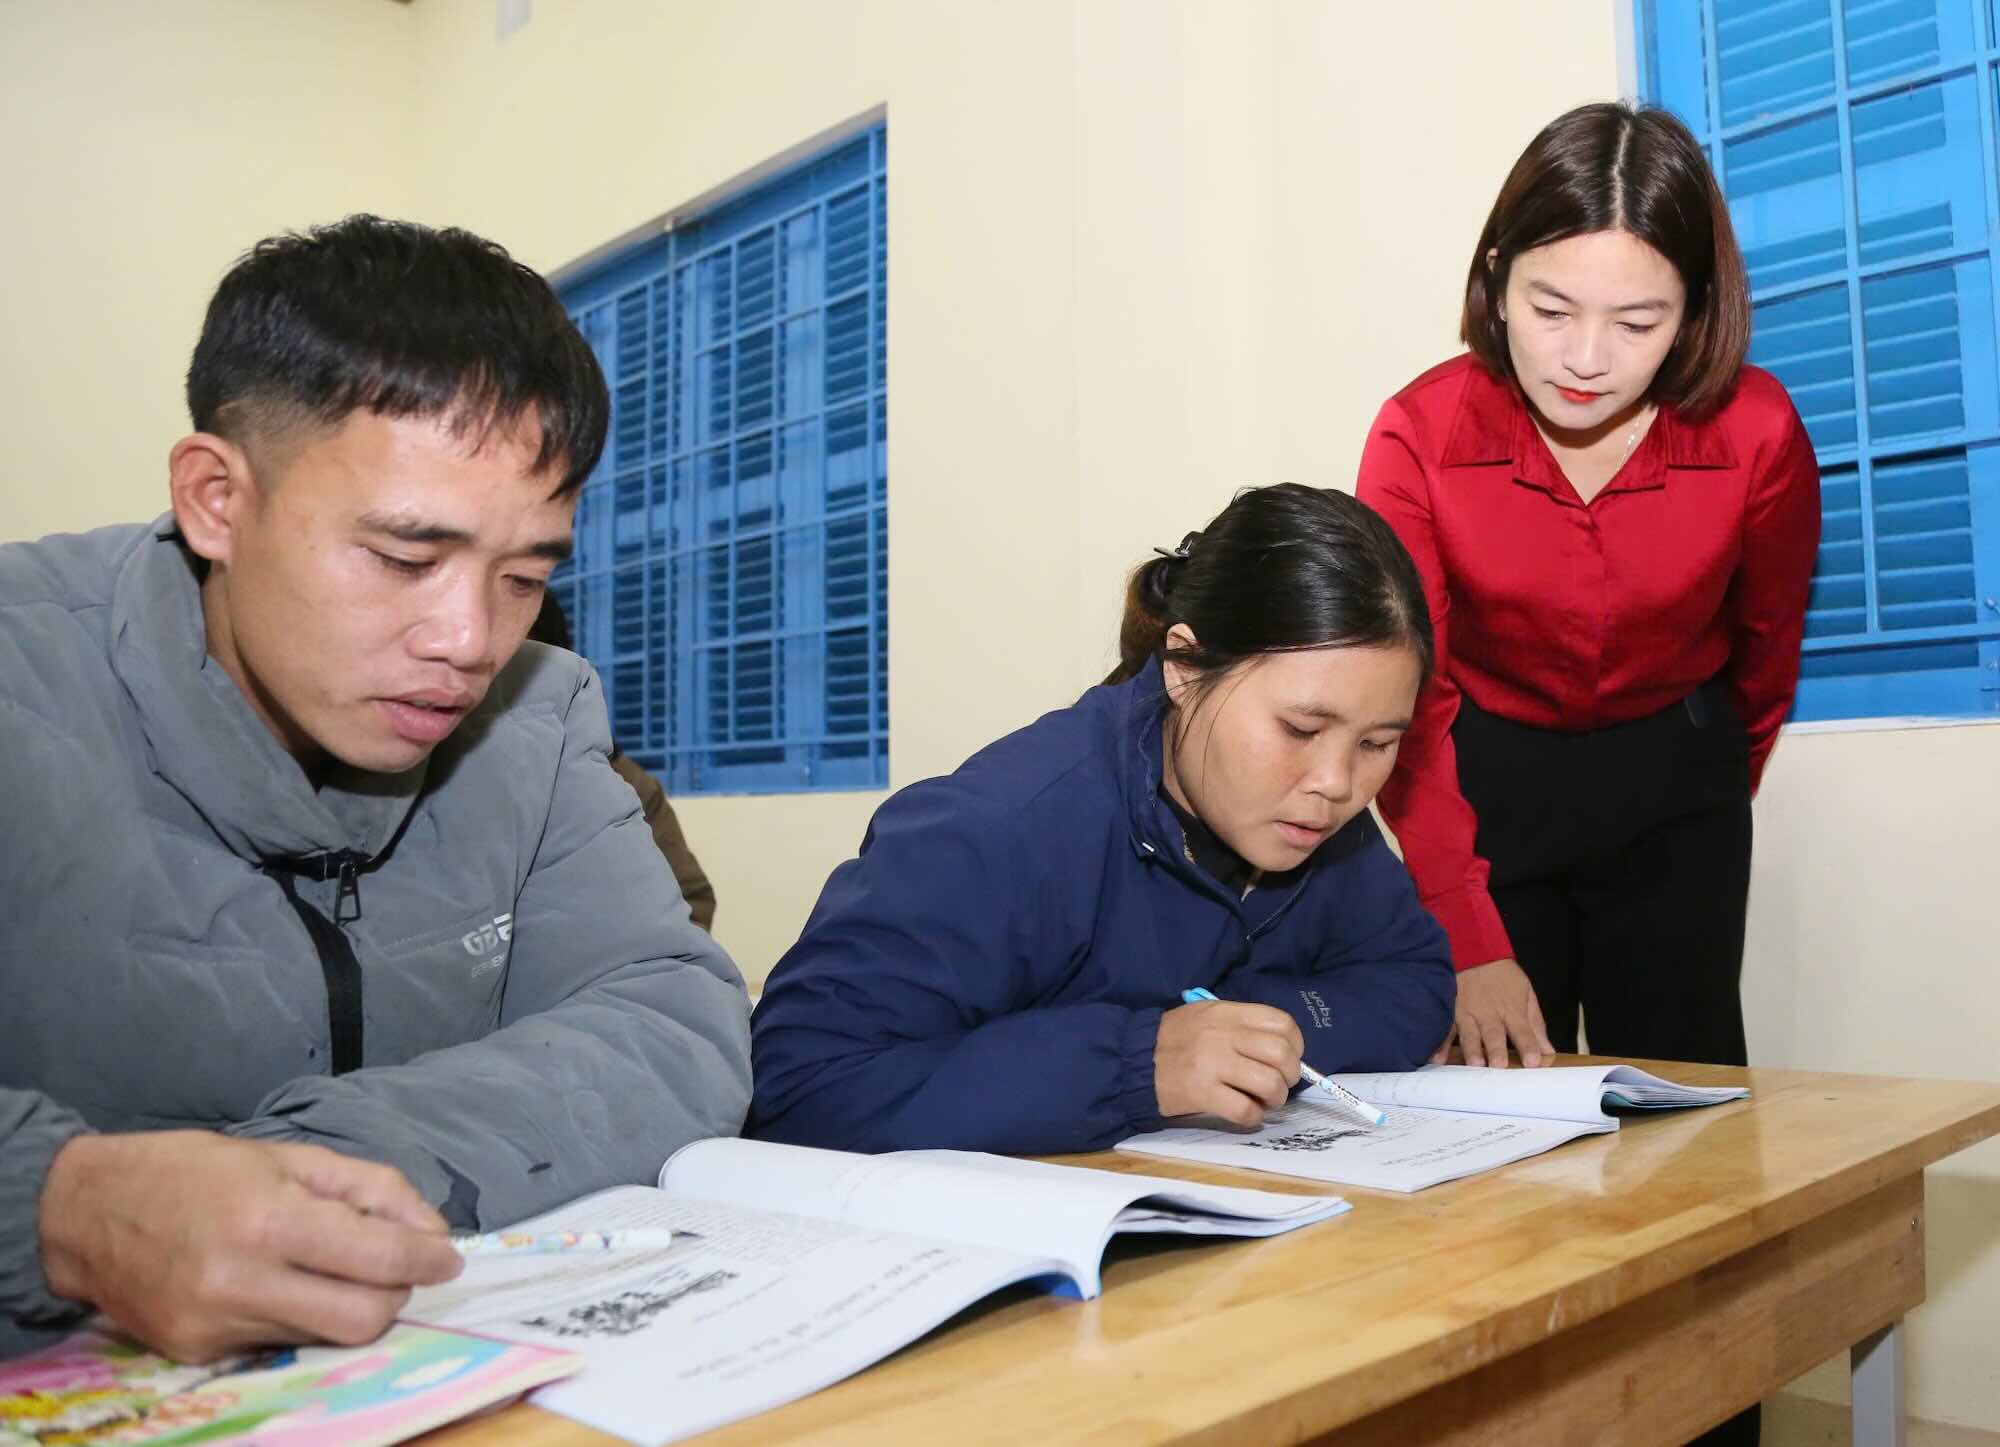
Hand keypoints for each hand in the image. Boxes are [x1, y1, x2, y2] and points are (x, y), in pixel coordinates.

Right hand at [38, 1131, 463, 1362]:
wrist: (85, 1213)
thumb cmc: (194, 1171)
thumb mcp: (289, 1157)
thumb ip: (370, 1189)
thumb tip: (430, 1230)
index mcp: (269, 1219)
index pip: (380, 1258)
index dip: (429, 1259)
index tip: (448, 1256)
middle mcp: (242, 1281)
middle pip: (365, 1318)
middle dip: (397, 1294)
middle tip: (397, 1267)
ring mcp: (217, 1326)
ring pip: (327, 1336)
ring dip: (351, 1305)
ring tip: (332, 1267)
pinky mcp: (198, 1355)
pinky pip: (282, 1344)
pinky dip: (302, 1317)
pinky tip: (282, 1285)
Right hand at [1154, 1000, 1302, 1126]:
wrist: (1132, 1061)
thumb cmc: (1173, 1040)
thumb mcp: (1205, 1017)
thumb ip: (1240, 1025)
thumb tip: (1282, 1049)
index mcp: (1226, 1013)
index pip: (1280, 1022)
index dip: (1295, 1044)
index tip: (1288, 1058)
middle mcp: (1222, 1035)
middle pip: (1281, 1053)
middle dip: (1289, 1075)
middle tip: (1279, 1084)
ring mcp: (1212, 1064)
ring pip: (1269, 1082)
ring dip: (1276, 1098)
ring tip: (1264, 1101)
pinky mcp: (1201, 1093)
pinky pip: (1245, 1109)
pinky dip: (1254, 1116)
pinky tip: (1246, 1114)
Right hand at [1431, 957, 1553, 1067]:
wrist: (1474, 952)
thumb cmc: (1503, 977)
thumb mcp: (1526, 994)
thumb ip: (1536, 1024)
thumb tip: (1548, 1052)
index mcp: (1511, 1009)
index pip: (1522, 1031)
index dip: (1527, 1046)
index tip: (1533, 1063)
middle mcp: (1489, 1013)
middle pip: (1493, 1033)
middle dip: (1496, 1049)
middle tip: (1499, 1065)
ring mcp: (1467, 1012)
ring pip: (1469, 1033)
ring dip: (1471, 1049)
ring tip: (1474, 1064)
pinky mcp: (1450, 1011)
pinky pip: (1444, 1029)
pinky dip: (1440, 1043)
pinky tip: (1437, 1058)